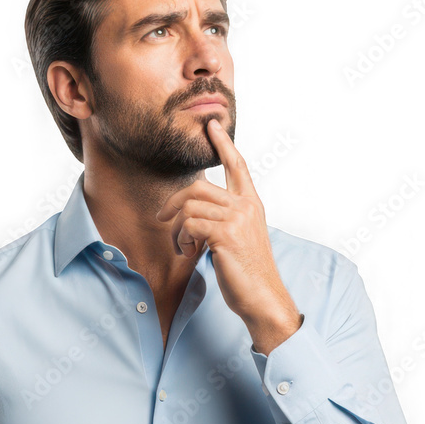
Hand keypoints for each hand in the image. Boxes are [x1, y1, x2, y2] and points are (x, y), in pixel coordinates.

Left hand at [154, 118, 301, 346]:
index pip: (237, 165)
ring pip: (188, 207)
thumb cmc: (247, 271)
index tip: (211, 125)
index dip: (223, 143)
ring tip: (185, 248)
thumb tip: (193, 210)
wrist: (262, 297)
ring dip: (177, 230)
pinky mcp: (225, 234)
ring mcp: (237, 219)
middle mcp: (246, 206)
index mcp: (251, 203)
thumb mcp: (238, 237)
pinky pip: (189, 225)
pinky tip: (192, 253)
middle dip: (172, 202)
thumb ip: (224, 218)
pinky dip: (183, 240)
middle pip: (197, 187)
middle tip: (161, 219)